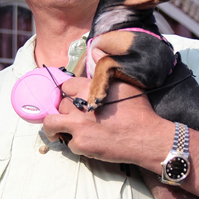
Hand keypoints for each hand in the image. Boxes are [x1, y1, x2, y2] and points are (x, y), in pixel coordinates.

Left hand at [43, 78, 168, 166]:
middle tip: (71, 117)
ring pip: (52, 124)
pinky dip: (76, 144)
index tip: (71, 99)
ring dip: (55, 128)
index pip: (66, 86)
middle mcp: (80, 105)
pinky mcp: (81, 144)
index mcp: (89, 88)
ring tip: (58, 131)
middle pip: (59, 105)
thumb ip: (105, 73)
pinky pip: (69, 143)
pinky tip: (87, 143)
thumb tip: (95, 53)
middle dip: (64, 111)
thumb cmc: (139, 112)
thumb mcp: (125, 84)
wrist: (147, 138)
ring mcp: (78, 126)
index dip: (69, 93)